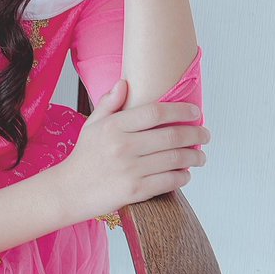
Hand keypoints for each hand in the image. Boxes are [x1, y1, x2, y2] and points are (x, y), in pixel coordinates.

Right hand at [55, 78, 210, 224]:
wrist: (69, 191)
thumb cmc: (84, 157)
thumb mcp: (91, 125)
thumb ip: (109, 103)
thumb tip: (125, 83)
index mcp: (113, 126)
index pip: (155, 112)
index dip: (180, 110)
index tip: (195, 111)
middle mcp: (123, 146)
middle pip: (171, 136)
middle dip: (195, 134)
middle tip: (205, 135)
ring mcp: (130, 169)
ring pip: (174, 159)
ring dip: (194, 157)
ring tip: (200, 156)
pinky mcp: (135, 191)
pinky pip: (169, 181)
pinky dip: (182, 177)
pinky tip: (185, 173)